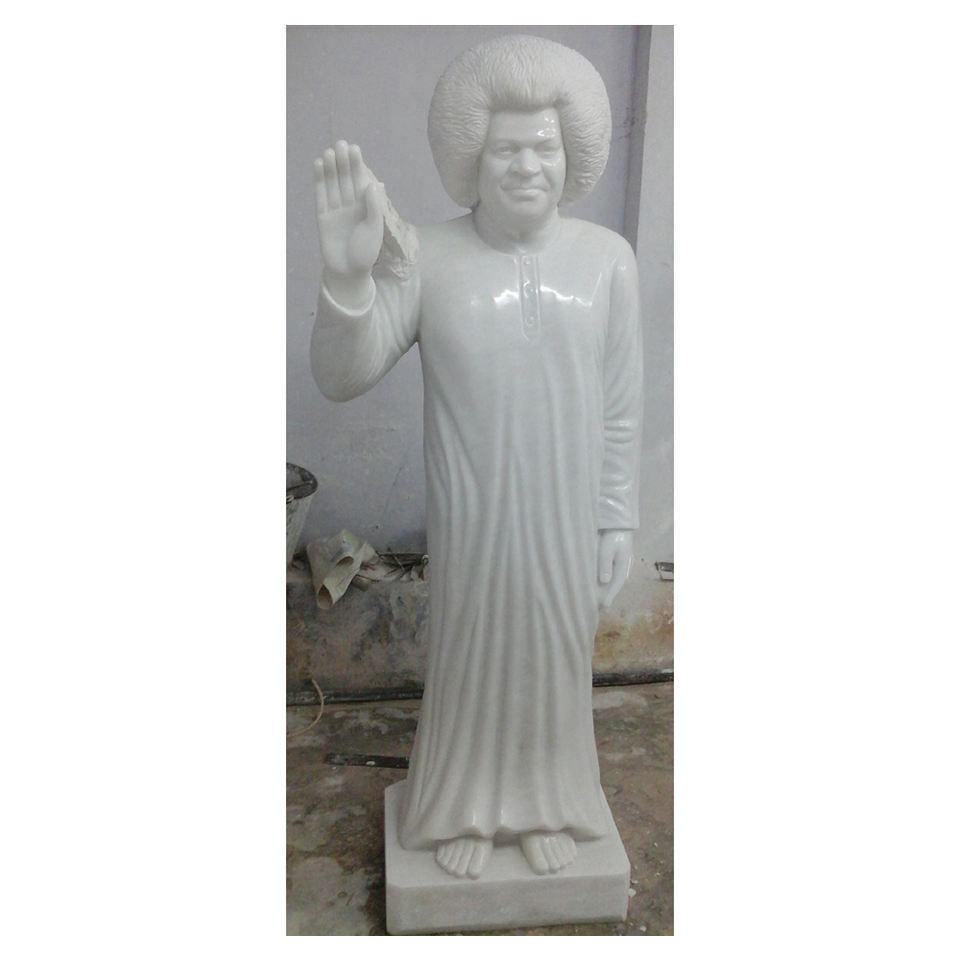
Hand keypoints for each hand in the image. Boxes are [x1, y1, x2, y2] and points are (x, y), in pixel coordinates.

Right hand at [314, 141, 383, 306]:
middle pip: (345, 180)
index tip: (355, 148)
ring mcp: (336, 211)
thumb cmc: (366, 252)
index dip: (357, 165)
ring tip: (329, 152)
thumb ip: (373, 207)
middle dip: (343, 162)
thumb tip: (371, 183)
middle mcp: (351, 206)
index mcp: (366, 207)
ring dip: (330, 168)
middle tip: (341, 143)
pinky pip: (320, 196)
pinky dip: (319, 182)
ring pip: (332, 185)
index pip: (360, 181)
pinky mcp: (322, 217)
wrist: (349, 272)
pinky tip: (318, 165)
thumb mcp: (374, 229)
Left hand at [597, 530, 632, 607]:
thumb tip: (604, 581)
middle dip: (604, 597)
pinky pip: (605, 577)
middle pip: (611, 587)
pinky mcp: (610, 564)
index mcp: (622, 568)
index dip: (609, 597)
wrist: (617, 525)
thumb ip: (605, 564)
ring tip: (592, 601)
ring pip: (608, 583)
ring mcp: (616, 568)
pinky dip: (600, 583)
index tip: (604, 606)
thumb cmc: (613, 536)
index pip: (615, 586)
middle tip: (595, 608)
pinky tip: (593, 588)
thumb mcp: (608, 549)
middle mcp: (620, 570)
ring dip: (602, 591)